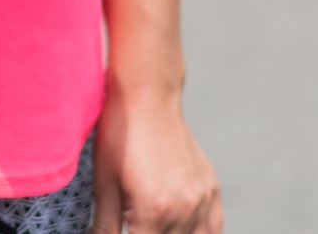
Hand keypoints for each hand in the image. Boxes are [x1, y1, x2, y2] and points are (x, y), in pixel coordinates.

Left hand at [92, 78, 220, 233]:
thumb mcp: (103, 183)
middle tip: (134, 221)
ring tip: (154, 224)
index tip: (125, 227)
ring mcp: (202, 199)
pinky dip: (200, 233)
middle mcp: (184, 209)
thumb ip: (105, 225)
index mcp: (153, 210)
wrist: (148, 97)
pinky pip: (214, 227)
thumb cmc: (120, 136)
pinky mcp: (211, 189)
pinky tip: (180, 228)